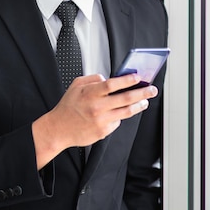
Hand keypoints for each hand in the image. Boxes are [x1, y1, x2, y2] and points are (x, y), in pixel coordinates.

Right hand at [31, 73, 157, 168]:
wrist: (59, 129)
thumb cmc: (68, 107)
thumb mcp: (76, 86)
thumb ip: (92, 79)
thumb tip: (107, 78)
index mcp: (90, 94)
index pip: (112, 84)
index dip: (127, 80)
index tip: (137, 77)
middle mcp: (97, 107)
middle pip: (125, 98)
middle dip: (142, 93)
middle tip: (151, 90)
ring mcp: (101, 120)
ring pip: (126, 112)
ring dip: (139, 106)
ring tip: (145, 101)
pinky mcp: (103, 132)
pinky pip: (117, 122)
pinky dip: (121, 116)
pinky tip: (120, 113)